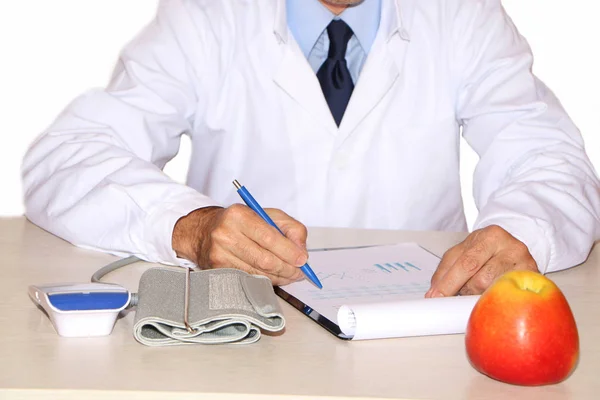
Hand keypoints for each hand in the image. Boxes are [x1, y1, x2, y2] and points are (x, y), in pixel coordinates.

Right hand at [172, 205, 307, 284]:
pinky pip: (248, 280)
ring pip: (257, 273)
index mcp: (239, 215)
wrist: (205, 231)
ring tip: (288, 275)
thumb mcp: (268, 215)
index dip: (289, 252)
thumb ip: (291, 228)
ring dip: (278, 277)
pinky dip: (264, 280)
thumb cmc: (241, 223)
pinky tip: (272, 276)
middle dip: (287, 269)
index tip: (303, 260)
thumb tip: (301, 251)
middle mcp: (225, 234)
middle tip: (299, 272)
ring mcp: (219, 254)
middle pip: (264, 259)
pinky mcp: (217, 270)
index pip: (269, 238)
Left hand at [425, 225, 537, 296]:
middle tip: (458, 293)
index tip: (436, 297)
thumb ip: (445, 270)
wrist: (513, 248)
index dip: (449, 283)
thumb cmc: (485, 251)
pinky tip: (490, 297)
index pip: (467, 263)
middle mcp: (512, 247)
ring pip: (494, 291)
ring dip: (478, 296)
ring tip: (475, 290)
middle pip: (481, 280)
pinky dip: (495, 301)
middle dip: (464, 290)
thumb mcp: (462, 252)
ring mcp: (527, 264)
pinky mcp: (535, 281)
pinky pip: (510, 298)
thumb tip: (433, 294)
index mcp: (490, 236)